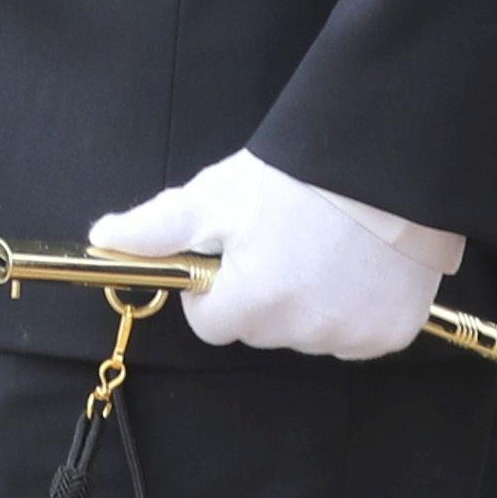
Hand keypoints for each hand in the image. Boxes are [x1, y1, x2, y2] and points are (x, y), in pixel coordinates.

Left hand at [86, 148, 459, 361]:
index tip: (232, 253)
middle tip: (283, 240)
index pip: (211, 324)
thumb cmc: (296, 176)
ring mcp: (353, 338)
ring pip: (308, 333)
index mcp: (254, 302)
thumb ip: (157, 228)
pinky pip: (355, 335)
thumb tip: (103, 238)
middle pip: (260, 329)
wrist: (387, 159)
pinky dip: (354, 308)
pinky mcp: (393, 334)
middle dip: (262, 294)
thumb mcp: (217, 196)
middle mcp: (304, 331)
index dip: (213, 288)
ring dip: (309, 303)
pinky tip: (358, 265)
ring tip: (324, 247)